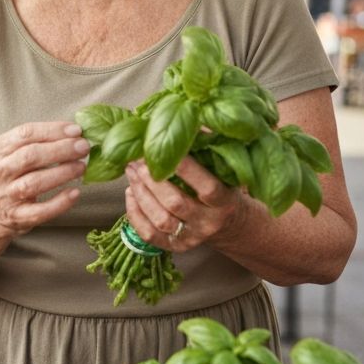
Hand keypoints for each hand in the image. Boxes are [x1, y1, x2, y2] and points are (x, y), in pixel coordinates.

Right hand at [0, 121, 85, 237]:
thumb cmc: (13, 176)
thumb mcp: (15, 154)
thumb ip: (39, 141)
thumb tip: (75, 134)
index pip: (25, 134)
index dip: (53, 130)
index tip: (76, 130)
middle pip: (29, 156)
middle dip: (60, 149)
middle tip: (83, 147)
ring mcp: (6, 196)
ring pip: (33, 183)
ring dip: (61, 173)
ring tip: (81, 167)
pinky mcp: (17, 217)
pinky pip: (40, 211)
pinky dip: (59, 202)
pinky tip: (75, 193)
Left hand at [124, 156, 242, 251]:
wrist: (232, 224)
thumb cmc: (225, 187)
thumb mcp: (225, 169)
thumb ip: (208, 145)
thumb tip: (189, 117)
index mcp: (225, 202)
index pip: (207, 187)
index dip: (185, 169)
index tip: (164, 148)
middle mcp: (208, 222)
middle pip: (176, 203)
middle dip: (152, 179)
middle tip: (136, 159)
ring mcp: (191, 237)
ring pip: (160, 219)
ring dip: (140, 194)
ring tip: (130, 172)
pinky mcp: (176, 247)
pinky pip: (149, 234)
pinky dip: (135, 214)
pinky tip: (130, 193)